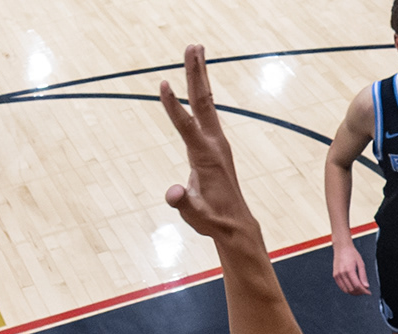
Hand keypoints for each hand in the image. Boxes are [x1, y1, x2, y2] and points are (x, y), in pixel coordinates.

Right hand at [159, 46, 257, 244]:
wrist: (234, 224)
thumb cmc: (212, 220)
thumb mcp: (195, 216)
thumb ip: (182, 203)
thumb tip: (172, 194)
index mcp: (206, 156)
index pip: (186, 126)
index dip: (173, 106)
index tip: (163, 84)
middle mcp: (214, 143)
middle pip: (203, 101)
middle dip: (196, 73)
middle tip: (192, 46)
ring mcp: (217, 142)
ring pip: (207, 102)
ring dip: (200, 75)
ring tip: (196, 50)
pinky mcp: (216, 144)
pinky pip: (207, 112)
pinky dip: (201, 92)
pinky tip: (198, 82)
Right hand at [331, 242, 369, 294]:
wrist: (342, 248)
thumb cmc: (352, 254)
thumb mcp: (361, 263)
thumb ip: (363, 276)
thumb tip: (366, 286)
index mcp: (349, 270)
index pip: (357, 286)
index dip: (364, 291)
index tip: (368, 292)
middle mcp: (342, 274)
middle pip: (352, 289)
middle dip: (359, 292)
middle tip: (365, 291)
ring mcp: (337, 275)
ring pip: (346, 290)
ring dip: (354, 292)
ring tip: (360, 290)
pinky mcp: (335, 276)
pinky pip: (342, 287)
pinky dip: (348, 290)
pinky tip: (353, 288)